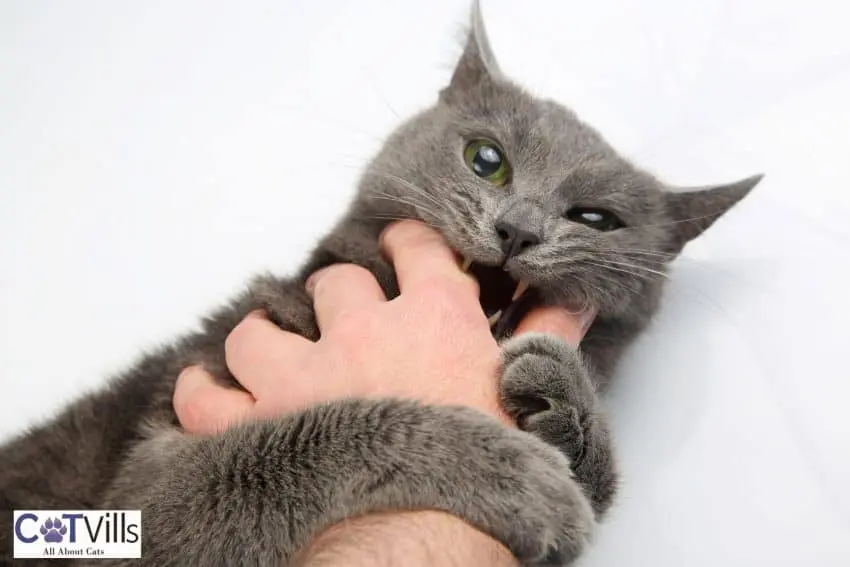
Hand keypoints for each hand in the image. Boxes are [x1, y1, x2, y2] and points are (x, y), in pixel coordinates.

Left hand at [174, 220, 594, 434]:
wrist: (427, 536)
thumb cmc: (489, 476)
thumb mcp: (532, 398)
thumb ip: (550, 339)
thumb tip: (575, 300)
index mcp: (432, 318)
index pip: (415, 247)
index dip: (407, 241)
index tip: (403, 246)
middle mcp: (363, 331)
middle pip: (336, 282)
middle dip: (341, 299)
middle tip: (348, 325)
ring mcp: (302, 375)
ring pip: (259, 330)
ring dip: (264, 341)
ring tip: (274, 357)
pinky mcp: (257, 423)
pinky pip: (206, 394)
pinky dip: (203, 391)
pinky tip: (209, 390)